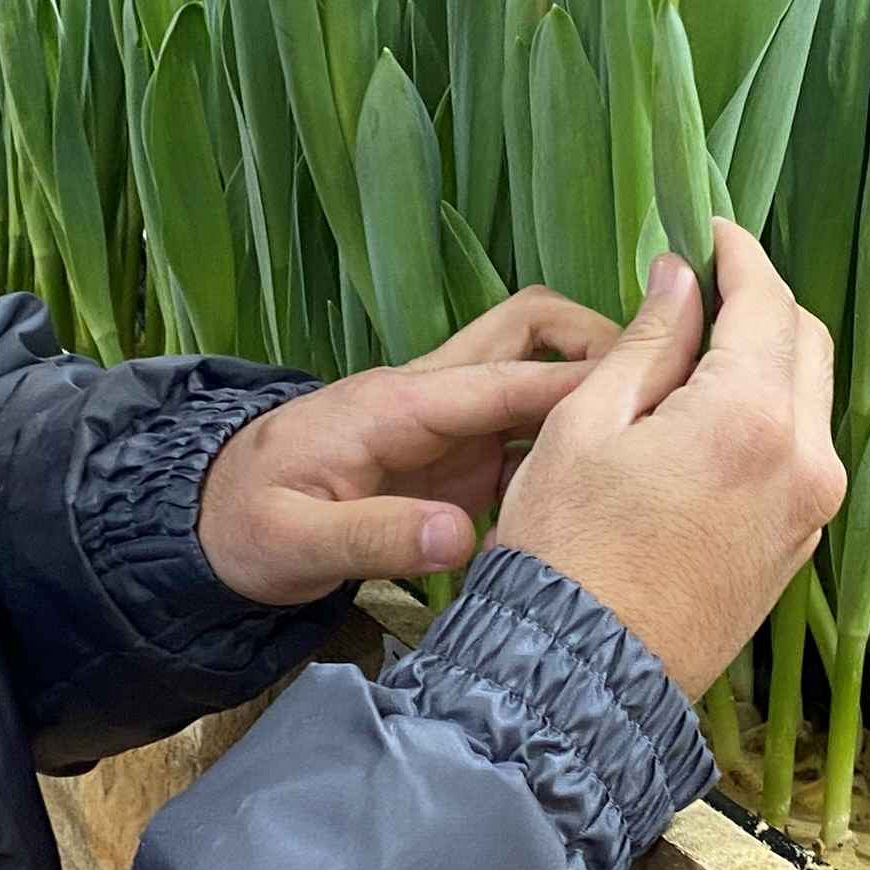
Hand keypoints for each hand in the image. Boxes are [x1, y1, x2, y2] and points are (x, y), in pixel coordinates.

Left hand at [196, 289, 621, 606]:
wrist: (209, 522)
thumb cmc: (244, 525)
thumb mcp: (291, 541)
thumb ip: (371, 537)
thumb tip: (459, 539)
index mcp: (396, 405)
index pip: (503, 379)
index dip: (577, 384)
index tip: (649, 398)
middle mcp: (431, 396)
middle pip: (529, 328)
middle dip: (597, 343)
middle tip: (660, 396)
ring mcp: (447, 423)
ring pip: (536, 369)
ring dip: (594, 387)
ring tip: (661, 432)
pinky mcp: (455, 457)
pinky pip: (526, 426)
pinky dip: (572, 437)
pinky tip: (612, 479)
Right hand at [489, 225, 844, 698]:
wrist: (581, 676)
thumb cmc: (566, 548)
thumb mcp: (586, 423)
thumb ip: (647, 341)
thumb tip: (680, 279)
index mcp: (752, 418)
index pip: (767, 302)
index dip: (738, 255)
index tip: (708, 230)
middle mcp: (805, 461)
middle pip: (806, 343)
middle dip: (760, 303)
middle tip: (702, 286)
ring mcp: (810, 511)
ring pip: (810, 399)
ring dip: (766, 361)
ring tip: (694, 353)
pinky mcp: (797, 548)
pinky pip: (800, 454)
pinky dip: (768, 417)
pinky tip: (708, 418)